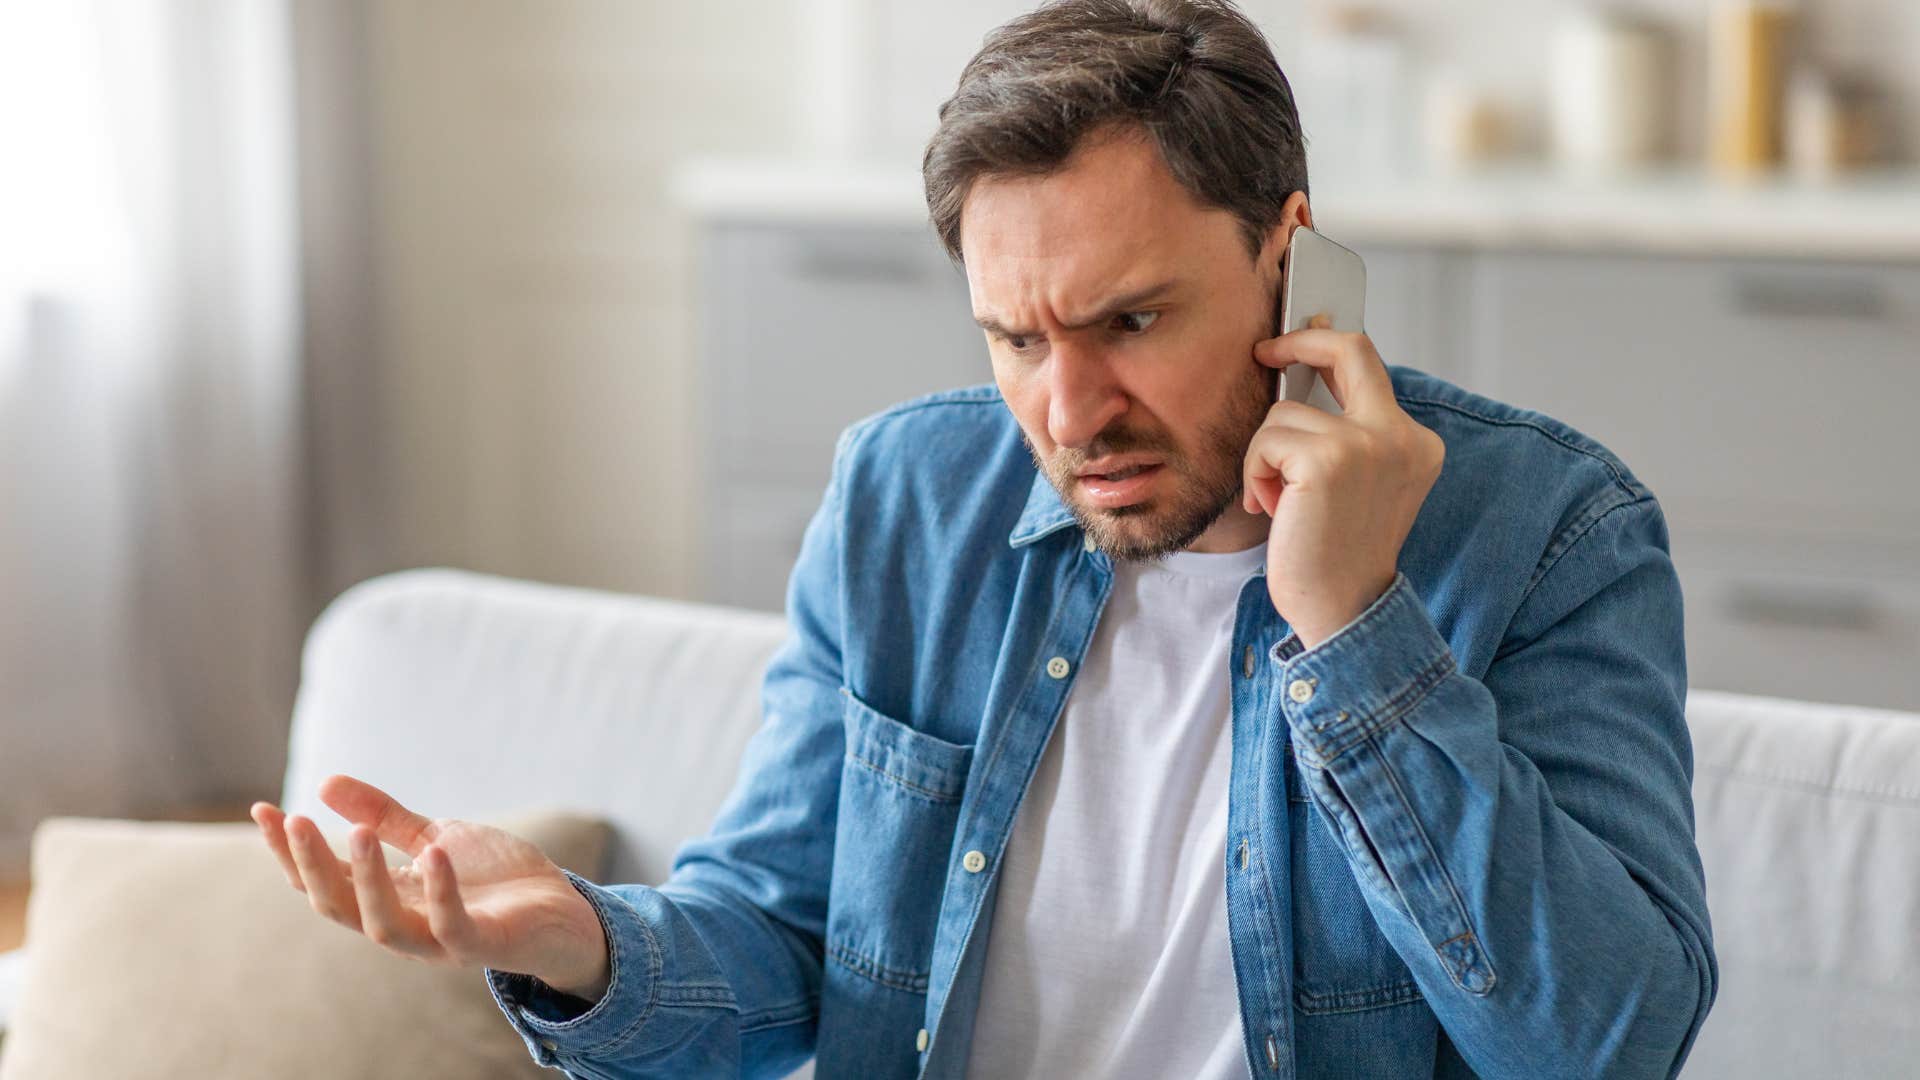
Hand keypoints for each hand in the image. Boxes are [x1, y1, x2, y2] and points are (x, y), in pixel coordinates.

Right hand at [251, 774, 610, 999]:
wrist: (560, 908)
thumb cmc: (494, 878)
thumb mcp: (433, 836)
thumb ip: (385, 817)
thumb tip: (326, 783)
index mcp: (385, 898)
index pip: (322, 880)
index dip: (288, 851)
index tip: (262, 808)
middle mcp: (402, 924)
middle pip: (337, 905)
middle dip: (311, 865)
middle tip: (295, 820)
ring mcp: (439, 940)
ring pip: (382, 924)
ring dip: (365, 880)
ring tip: (356, 833)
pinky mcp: (480, 944)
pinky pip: (451, 927)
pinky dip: (440, 893)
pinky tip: (432, 854)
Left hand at [1244, 315, 1444, 648]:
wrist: (1343, 611)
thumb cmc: (1337, 555)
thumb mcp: (1356, 485)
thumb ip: (1344, 434)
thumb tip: (1300, 377)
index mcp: (1415, 443)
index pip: (1370, 368)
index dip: (1327, 346)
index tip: (1296, 340)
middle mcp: (1401, 436)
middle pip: (1348, 349)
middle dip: (1298, 340)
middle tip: (1265, 352)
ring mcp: (1367, 444)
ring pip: (1283, 413)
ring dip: (1264, 457)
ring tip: (1278, 502)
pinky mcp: (1327, 459)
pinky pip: (1265, 441)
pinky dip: (1254, 473)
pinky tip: (1271, 509)